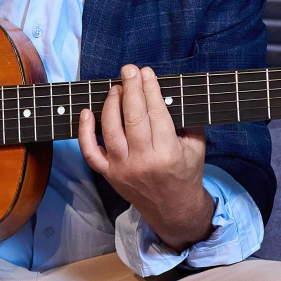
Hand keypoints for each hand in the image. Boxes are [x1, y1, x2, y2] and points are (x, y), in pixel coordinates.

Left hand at [78, 64, 214, 250]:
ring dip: (111, 104)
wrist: (174, 210)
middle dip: (130, 89)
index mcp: (168, 153)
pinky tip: (86, 112)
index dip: (150, 89)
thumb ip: (186, 121)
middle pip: (133, 117)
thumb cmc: (186, 174)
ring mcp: (123, 168)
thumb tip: (167, 92)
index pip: (156, 113)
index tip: (146, 72)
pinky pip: (90, 152)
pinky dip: (84, 131)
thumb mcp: (197, 147)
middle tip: (129, 70)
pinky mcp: (109, 174)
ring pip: (110, 130)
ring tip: (116, 88)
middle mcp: (143, 161)